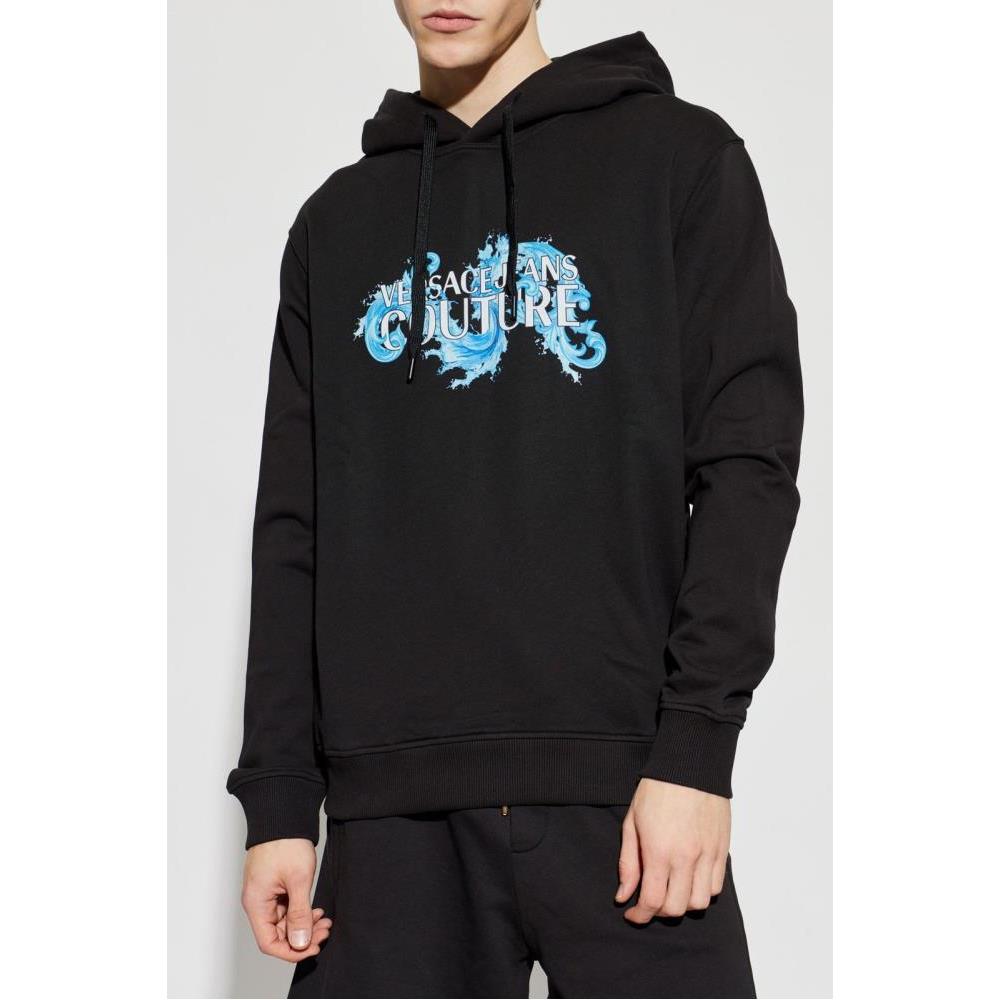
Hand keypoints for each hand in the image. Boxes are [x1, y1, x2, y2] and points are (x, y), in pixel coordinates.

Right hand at [241, 838, 332, 961]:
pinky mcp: (274, 886)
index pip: (269, 943)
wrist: (284, 816)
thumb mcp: (298, 880)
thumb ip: (299, 914)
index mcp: (257, 903)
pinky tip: (316, 910)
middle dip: (302, 936)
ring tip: (324, 920)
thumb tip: (299, 943)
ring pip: (284, 922)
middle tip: (325, 930)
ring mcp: (266, 894)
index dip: (291, 951)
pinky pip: (287, 908)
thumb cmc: (286, 842)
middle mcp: (258, 902)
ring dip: (304, 924)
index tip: (313, 947)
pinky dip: (302, 911)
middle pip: (278, 934)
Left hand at [616, 778, 730, 922]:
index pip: (652, 901)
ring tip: (671, 890)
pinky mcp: (723, 849)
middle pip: (677, 908)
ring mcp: (708, 854)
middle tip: (650, 902)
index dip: (640, 915)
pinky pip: (716, 886)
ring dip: (683, 904)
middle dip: (659, 912)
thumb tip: (624, 895)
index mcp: (659, 850)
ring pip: (699, 902)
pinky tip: (690, 879)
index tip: (632, 913)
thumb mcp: (632, 822)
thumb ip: (628, 862)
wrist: (690, 765)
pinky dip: (702, 891)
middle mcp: (686, 857)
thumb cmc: (657, 790)